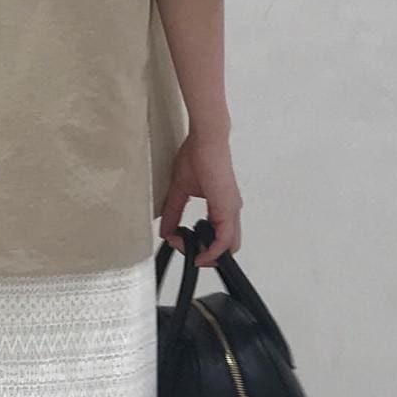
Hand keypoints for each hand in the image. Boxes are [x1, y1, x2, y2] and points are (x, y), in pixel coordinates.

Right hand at [159, 128, 241, 266]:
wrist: (206, 140)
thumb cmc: (198, 155)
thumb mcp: (180, 190)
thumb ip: (173, 211)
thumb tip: (165, 229)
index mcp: (222, 206)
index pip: (217, 237)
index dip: (200, 246)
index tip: (179, 241)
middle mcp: (230, 210)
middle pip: (226, 248)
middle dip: (205, 255)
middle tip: (185, 249)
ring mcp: (231, 210)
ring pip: (228, 247)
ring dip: (206, 254)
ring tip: (186, 246)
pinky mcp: (227, 208)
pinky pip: (225, 241)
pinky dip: (212, 251)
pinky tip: (199, 251)